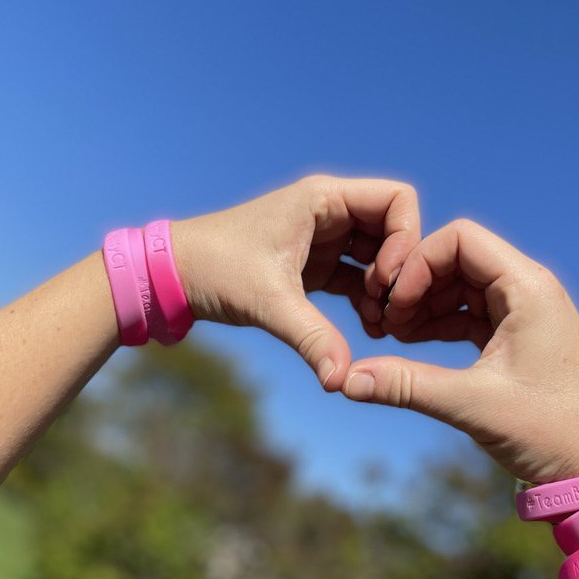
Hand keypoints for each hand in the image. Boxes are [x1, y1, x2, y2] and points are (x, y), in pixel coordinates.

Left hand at [169, 175, 420, 391]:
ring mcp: (324, 238)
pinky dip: (367, 301)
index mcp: (323, 198)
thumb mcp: (268, 301)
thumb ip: (311, 337)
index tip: (388, 280)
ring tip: (378, 326)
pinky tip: (366, 331)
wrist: (172, 277)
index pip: (397, 199)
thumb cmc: (215, 269)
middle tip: (391, 312)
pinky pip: (359, 278)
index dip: (407, 238)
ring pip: (379, 258)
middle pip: (394, 231)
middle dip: (400, 272)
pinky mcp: (315, 265)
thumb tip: (341, 380)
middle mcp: (329, 212)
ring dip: (385, 291)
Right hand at [343, 219, 578, 484]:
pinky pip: (470, 313)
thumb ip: (407, 385)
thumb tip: (346, 381)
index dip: (418, 263)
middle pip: (456, 258)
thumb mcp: (473, 405)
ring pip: (460, 285)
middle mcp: (529, 289)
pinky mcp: (519, 337)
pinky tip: (411, 346)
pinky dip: (439, 323)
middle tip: (384, 323)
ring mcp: (525, 312)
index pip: (460, 239)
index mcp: (528, 287)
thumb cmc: (552, 433)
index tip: (393, 303)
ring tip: (392, 337)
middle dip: (415, 283)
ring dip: (424, 304)